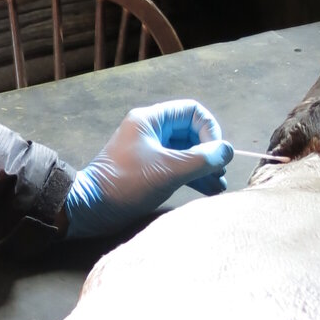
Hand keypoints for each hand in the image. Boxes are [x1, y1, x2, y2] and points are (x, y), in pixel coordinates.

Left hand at [63, 99, 232, 239]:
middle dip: (209, 152)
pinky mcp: (147, 168)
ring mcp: (148, 149)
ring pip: (185, 151)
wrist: (92, 208)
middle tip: (220, 174)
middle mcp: (150, 129)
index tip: (215, 155)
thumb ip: (202, 160)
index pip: (192, 112)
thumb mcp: (169, 170)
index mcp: (151, 119)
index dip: (210, 130)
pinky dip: (191, 175)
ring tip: (218, 186)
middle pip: (191, 132)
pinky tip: (207, 190)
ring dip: (203, 167)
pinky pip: (176, 165)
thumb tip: (228, 151)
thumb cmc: (128, 183)